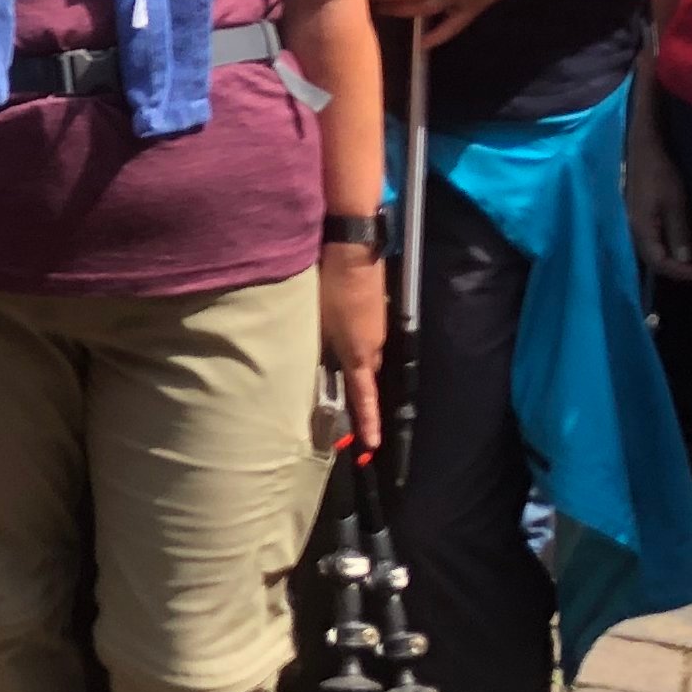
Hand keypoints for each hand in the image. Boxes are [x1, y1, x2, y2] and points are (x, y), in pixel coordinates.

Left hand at [319, 245, 385, 455]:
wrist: (351, 246)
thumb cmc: (328, 286)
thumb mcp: (314, 322)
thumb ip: (315, 350)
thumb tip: (313, 369)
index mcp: (359, 353)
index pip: (364, 397)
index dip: (367, 422)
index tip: (370, 445)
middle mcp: (374, 344)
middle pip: (364, 374)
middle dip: (355, 389)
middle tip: (343, 403)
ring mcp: (378, 325)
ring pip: (364, 353)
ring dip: (352, 361)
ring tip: (334, 363)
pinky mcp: (376, 309)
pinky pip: (366, 335)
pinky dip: (354, 340)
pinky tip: (338, 330)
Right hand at [627, 102, 691, 278]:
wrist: (643, 148)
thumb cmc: (659, 173)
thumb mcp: (674, 202)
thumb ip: (678, 232)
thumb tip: (684, 259)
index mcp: (641, 229)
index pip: (659, 262)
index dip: (681, 272)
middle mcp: (635, 230)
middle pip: (654, 260)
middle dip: (678, 268)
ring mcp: (637, 222)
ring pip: (655, 249)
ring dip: (676, 257)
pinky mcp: (642, 214)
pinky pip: (655, 238)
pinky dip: (672, 244)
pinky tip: (687, 240)